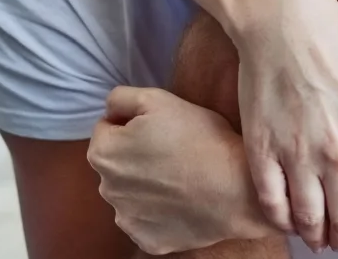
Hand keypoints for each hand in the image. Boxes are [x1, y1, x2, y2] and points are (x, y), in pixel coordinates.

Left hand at [88, 86, 271, 253]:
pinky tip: (182, 199)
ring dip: (145, 183)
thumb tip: (110, 111)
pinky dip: (158, 210)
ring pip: (130, 192)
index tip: (159, 126)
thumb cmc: (198, 137)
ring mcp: (126, 218)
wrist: (234, 188)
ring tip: (180, 174)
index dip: (132, 122)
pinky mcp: (146, 240)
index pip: (106, 128)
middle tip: (172, 147)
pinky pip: (146, 219)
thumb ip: (122, 98)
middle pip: (116, 162)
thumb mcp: (159, 99)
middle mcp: (106, 188)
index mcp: (103, 152)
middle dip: (135, 154)